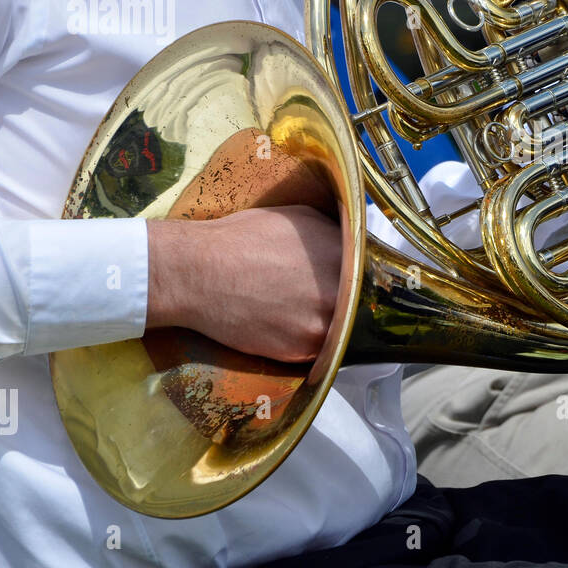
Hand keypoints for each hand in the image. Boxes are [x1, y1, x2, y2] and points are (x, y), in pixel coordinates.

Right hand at [147, 205, 345, 362]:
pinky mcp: (300, 350)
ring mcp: (321, 325)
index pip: (370, 272)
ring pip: (342, 329)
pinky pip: (318, 348)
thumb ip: (333, 234)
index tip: (352, 280)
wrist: (197, 273)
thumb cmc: (241, 239)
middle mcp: (340, 293)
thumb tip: (350, 246)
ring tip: (306, 312)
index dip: (361, 277)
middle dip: (348, 301)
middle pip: (360, 303)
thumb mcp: (299, 217)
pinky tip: (289, 326)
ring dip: (331, 322)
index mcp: (343, 255)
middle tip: (326, 297)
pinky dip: (308, 339)